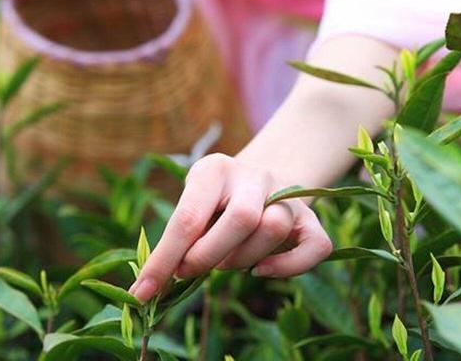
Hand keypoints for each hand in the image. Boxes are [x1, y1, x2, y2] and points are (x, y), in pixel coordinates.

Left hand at [129, 153, 332, 301]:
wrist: (255, 178)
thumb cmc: (213, 200)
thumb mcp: (191, 205)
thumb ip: (179, 237)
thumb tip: (151, 287)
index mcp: (214, 169)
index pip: (188, 217)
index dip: (164, 259)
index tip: (144, 292)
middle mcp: (253, 176)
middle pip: (241, 218)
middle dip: (209, 255)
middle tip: (190, 270)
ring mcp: (286, 195)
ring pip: (274, 228)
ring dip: (242, 259)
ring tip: (224, 261)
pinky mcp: (310, 217)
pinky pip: (316, 246)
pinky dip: (289, 267)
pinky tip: (261, 270)